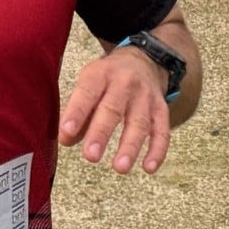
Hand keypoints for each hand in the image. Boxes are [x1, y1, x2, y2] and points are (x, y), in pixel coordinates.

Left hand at [59, 48, 174, 174]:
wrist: (142, 60)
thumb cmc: (106, 80)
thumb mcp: (88, 85)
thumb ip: (77, 112)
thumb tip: (66, 140)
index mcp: (100, 74)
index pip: (87, 92)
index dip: (77, 112)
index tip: (66, 132)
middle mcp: (124, 82)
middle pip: (113, 108)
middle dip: (101, 133)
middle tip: (90, 156)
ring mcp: (145, 96)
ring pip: (139, 122)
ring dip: (130, 146)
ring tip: (120, 168)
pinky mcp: (161, 109)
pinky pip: (162, 131)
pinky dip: (157, 150)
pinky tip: (148, 168)